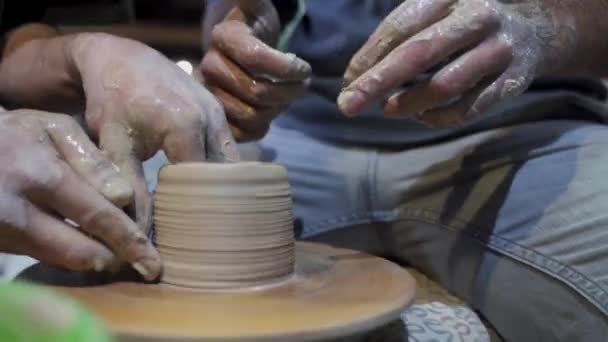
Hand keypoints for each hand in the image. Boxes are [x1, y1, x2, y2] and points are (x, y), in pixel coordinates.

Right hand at [0, 110, 160, 278]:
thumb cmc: (19, 134)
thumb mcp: (56, 129)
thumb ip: (93, 160)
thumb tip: (124, 197)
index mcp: (43, 177)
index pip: (97, 217)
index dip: (128, 242)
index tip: (152, 262)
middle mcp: (20, 212)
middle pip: (80, 252)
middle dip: (116, 259)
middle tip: (142, 263)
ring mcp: (6, 234)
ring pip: (63, 261)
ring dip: (95, 259)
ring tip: (118, 252)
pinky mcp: (0, 246)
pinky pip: (46, 258)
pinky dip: (71, 255)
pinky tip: (88, 244)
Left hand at [68, 33, 239, 234]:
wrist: (119, 58)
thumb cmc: (111, 101)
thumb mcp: (115, 146)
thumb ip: (131, 187)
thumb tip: (139, 232)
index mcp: (187, 127)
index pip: (203, 184)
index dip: (196, 209)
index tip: (187, 231)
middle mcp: (211, 119)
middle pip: (223, 175)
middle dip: (214, 202)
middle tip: (202, 228)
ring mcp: (219, 112)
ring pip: (230, 162)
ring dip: (220, 185)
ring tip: (207, 211)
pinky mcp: (219, 110)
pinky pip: (227, 147)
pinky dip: (220, 168)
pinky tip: (206, 184)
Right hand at [200, 0, 310, 140]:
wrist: (237, 46)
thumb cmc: (254, 24)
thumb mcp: (255, 4)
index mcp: (223, 37)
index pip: (257, 58)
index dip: (287, 68)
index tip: (305, 68)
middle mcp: (210, 68)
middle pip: (256, 92)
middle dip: (289, 92)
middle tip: (303, 85)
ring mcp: (212, 95)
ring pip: (251, 115)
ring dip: (279, 109)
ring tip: (290, 97)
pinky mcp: (219, 117)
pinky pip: (242, 133)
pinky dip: (263, 127)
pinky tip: (272, 112)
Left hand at [339, 0, 578, 127]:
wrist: (537, 28)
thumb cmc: (466, 23)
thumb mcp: (438, 11)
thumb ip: (402, 35)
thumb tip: (356, 76)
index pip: (400, 26)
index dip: (369, 56)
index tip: (347, 82)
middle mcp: (478, 16)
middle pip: (420, 52)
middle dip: (378, 81)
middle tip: (348, 105)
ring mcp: (499, 49)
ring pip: (446, 84)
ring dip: (409, 102)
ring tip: (387, 109)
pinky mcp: (514, 80)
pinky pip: (470, 108)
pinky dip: (439, 117)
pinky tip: (421, 115)